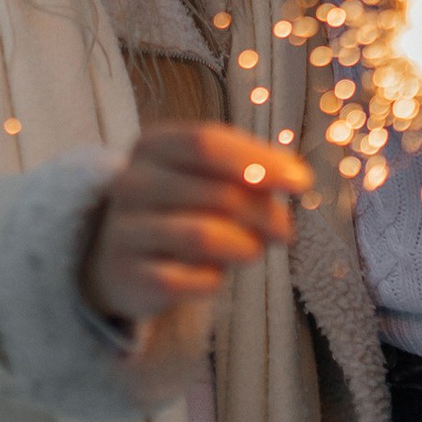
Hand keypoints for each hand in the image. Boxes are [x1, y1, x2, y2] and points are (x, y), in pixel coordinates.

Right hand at [81, 122, 313, 325]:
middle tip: (286, 231)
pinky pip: (189, 279)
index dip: (258, 161)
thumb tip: (297, 176)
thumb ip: (249, 169)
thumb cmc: (179, 206)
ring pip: (202, 236)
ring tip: (253, 250)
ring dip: (244, 246)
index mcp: (153, 145)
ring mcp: (123, 230)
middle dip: (264, 214)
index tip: (301, 182)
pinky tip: (214, 274)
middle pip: (215, 192)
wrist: (120, 256)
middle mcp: (131, 182)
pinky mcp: (128, 276)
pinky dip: (214, 279)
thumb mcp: (206, 175)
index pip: (207, 142)